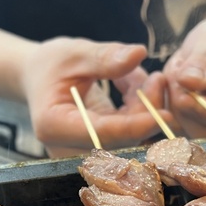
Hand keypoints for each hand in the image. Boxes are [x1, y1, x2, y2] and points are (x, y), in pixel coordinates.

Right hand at [21, 37, 176, 157]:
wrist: (39, 78)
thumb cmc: (51, 63)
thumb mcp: (75, 53)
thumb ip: (106, 57)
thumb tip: (139, 53)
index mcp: (53, 125)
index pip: (102, 134)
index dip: (136, 126)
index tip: (167, 114)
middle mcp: (66, 147)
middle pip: (119, 141)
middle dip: (146, 112)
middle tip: (158, 78)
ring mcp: (82, 152)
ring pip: (129, 139)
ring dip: (144, 108)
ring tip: (144, 77)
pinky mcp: (97, 149)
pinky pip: (129, 135)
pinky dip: (138, 111)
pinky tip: (135, 86)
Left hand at [163, 20, 205, 138]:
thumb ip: (205, 62)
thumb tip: (188, 81)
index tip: (183, 98)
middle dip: (185, 108)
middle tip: (173, 79)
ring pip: (187, 131)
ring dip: (172, 105)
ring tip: (173, 75)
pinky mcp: (196, 130)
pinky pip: (174, 128)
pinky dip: (163, 108)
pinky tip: (162, 85)